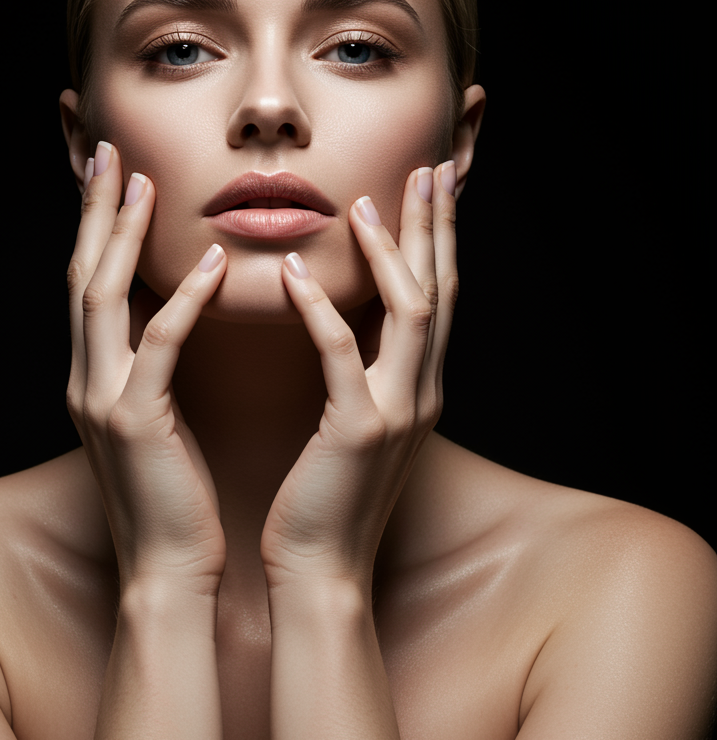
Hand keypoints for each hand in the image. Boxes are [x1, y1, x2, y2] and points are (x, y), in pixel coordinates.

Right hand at [67, 142, 227, 592]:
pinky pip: (157, 347)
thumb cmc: (176, 498)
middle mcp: (88, 380)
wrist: (169, 572)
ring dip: (120, 235)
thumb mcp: (156, 421)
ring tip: (142, 182)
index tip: (114, 173)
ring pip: (102, 297)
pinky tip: (209, 264)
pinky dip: (181, 302)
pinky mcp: (136, 424)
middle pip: (82, 274)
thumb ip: (153, 370)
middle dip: (93, 212)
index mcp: (97, 377)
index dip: (99, 227)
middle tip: (107, 152)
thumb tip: (171, 323)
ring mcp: (104, 400)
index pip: (92, 285)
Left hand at [260, 162, 457, 592]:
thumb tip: (351, 325)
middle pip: (440, 288)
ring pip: (412, 310)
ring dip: (393, 250)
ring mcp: (396, 411)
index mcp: (418, 387)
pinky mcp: (358, 432)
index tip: (429, 185)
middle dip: (436, 226)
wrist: (320, 572)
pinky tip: (299, 272)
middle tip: (430, 167)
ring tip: (368, 200)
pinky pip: (344, 355)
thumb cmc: (325, 497)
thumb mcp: (355, 422)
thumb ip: (362, 371)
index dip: (437, 239)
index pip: (436, 295)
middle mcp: (421, 392)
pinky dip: (323, 310)